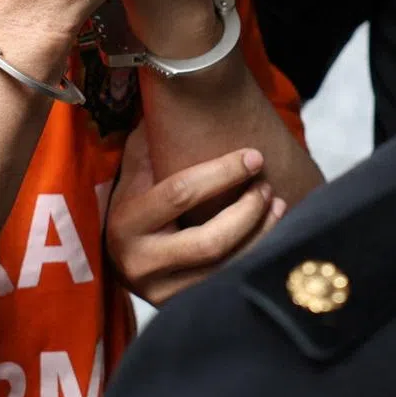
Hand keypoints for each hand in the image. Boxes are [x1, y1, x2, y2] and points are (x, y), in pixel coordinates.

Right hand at [106, 124, 285, 306]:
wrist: (119, 252)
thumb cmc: (135, 195)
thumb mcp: (136, 165)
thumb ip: (154, 137)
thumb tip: (182, 88)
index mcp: (125, 223)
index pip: (181, 194)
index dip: (223, 173)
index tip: (254, 156)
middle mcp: (140, 264)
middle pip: (210, 240)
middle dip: (248, 210)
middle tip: (266, 186)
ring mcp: (162, 293)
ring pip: (226, 268)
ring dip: (261, 234)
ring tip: (276, 204)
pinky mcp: (184, 308)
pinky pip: (229, 284)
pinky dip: (256, 256)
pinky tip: (272, 232)